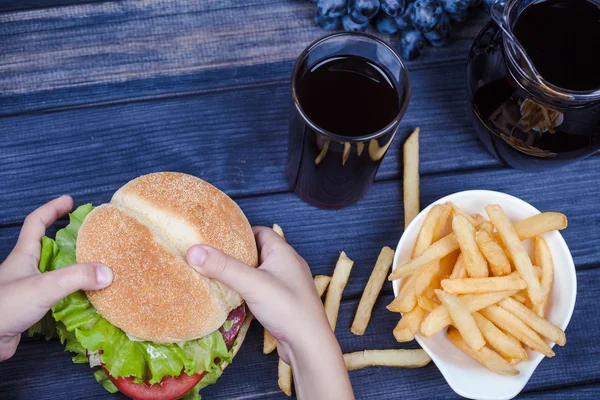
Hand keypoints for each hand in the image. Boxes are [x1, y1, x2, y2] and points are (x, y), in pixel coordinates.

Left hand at [0, 196, 112, 361]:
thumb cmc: (5, 307)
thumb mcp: (43, 287)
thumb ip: (76, 277)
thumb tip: (108, 273)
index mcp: (23, 255)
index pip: (35, 223)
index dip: (52, 209)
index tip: (70, 201)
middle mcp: (25, 269)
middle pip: (47, 245)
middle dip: (68, 238)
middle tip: (90, 235)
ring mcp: (27, 288)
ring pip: (54, 271)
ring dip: (73, 267)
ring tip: (95, 265)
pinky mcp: (31, 308)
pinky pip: (57, 294)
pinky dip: (72, 293)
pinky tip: (86, 298)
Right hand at [187, 226, 353, 398]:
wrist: (309, 344)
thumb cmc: (287, 307)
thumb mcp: (252, 283)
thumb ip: (223, 267)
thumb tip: (193, 251)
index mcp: (283, 251)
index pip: (259, 231)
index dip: (239, 232)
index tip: (217, 236)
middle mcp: (288, 264)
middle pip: (257, 251)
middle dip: (236, 253)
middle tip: (212, 256)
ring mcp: (287, 284)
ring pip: (259, 272)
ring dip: (241, 273)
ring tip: (218, 275)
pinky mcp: (284, 302)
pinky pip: (262, 289)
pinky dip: (248, 289)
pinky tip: (233, 296)